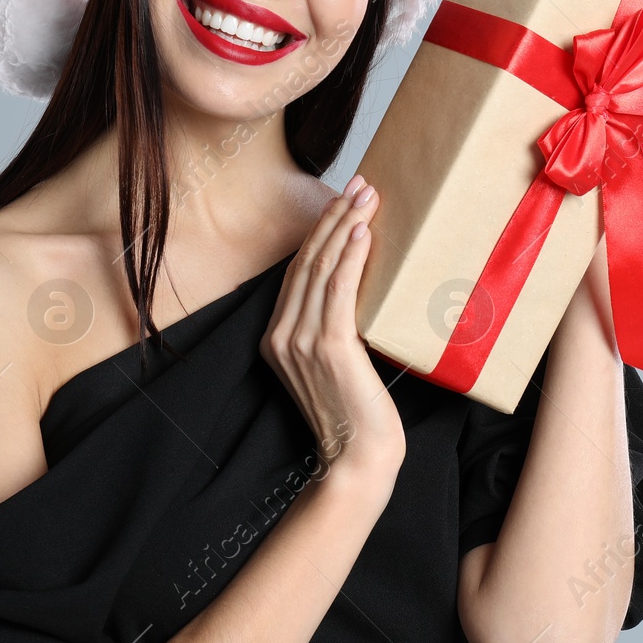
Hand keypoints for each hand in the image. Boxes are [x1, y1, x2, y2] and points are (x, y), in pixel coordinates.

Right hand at [261, 175, 405, 478]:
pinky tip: (361, 232)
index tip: (341, 200)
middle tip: (358, 184)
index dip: (318, 232)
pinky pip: (336, 289)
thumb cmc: (356, 413)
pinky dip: (348, 256)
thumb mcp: (334, 364)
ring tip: (365, 197)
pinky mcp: (328, 347)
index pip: (297, 272)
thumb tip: (357, 286)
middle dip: (332, 217)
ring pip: (319, 269)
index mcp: (277, 339)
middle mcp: (282, 336)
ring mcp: (300, 341)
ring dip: (343, 226)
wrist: (358, 458)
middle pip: (305, 262)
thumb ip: (332, 328)